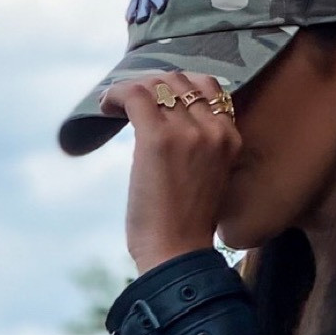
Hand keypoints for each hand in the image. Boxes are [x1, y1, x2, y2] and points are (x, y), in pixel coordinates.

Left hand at [103, 72, 241, 273]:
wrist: (177, 255)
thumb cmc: (187, 227)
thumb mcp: (210, 179)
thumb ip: (202, 149)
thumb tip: (171, 127)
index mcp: (230, 137)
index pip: (208, 87)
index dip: (176, 87)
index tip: (155, 100)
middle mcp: (213, 129)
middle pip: (180, 79)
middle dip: (152, 85)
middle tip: (131, 103)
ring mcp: (187, 131)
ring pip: (157, 84)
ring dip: (132, 89)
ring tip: (116, 106)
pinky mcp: (157, 138)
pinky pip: (135, 95)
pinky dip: (116, 95)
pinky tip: (105, 107)